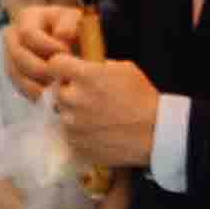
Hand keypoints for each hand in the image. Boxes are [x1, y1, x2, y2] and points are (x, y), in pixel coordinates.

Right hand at [0, 0, 83, 100]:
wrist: (75, 44)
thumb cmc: (75, 29)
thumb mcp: (76, 20)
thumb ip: (70, 23)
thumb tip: (61, 35)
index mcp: (28, 17)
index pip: (27, 33)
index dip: (46, 46)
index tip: (67, 53)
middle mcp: (13, 35)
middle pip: (17, 55)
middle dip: (41, 68)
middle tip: (61, 75)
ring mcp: (10, 55)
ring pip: (15, 73)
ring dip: (36, 82)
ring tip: (57, 85)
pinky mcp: (14, 73)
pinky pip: (18, 85)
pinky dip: (34, 92)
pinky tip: (50, 93)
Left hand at [44, 50, 159, 175]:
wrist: (155, 133)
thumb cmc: (143, 98)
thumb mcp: (124, 69)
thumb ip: (98, 65)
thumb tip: (82, 65)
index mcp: (85, 76)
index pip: (54, 64)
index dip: (61, 66)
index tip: (68, 71)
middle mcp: (74, 99)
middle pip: (56, 91)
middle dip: (68, 91)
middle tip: (88, 97)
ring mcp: (73, 124)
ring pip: (62, 114)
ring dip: (74, 113)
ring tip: (97, 116)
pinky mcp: (76, 144)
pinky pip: (70, 134)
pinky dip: (80, 132)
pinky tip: (98, 130)